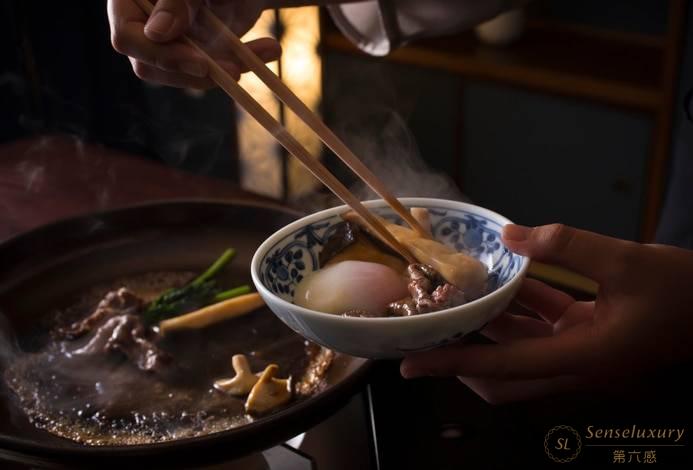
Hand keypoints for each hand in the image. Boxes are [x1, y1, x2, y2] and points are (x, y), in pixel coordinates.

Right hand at [107, 0, 281, 87]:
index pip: (127, 38)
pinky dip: (243, 63)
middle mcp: (144, 23)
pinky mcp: (196, 54)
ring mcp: (169, 42)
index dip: (160, 55)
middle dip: (197, 72)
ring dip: (226, 70)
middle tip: (236, 71)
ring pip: (185, 76)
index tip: (200, 63)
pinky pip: (214, 72)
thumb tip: (157, 33)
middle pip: (152, 66)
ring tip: (268, 47)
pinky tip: (269, 47)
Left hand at [400, 224, 692, 402]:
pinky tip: (505, 276)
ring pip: (521, 347)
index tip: (411, 366)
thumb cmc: (686, 291)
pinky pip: (545, 324)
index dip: (453, 365)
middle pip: (505, 376)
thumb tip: (512, 235)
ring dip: (490, 325)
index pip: (503, 366)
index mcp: (583, 359)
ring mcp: (582, 351)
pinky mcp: (590, 334)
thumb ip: (566, 246)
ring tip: (455, 298)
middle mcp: (576, 365)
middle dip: (466, 358)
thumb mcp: (628, 261)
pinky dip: (523, 305)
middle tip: (432, 333)